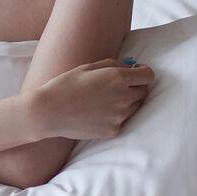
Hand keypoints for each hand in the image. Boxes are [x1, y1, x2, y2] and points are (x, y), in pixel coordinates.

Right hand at [31, 56, 153, 140]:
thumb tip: (130, 66)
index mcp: (118, 78)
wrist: (48, 112)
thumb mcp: (88, 67)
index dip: (143, 72)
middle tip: (117, 87)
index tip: (136, 72)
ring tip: (104, 100)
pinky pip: (122, 121)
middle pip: (143, 92)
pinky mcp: (112, 130)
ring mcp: (119, 116)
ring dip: (126, 102)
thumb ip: (114, 64)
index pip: (148, 75)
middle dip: (135, 87)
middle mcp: (123, 97)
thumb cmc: (66, 85)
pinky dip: (115, 116)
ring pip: (134, 107)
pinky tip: (97, 113)